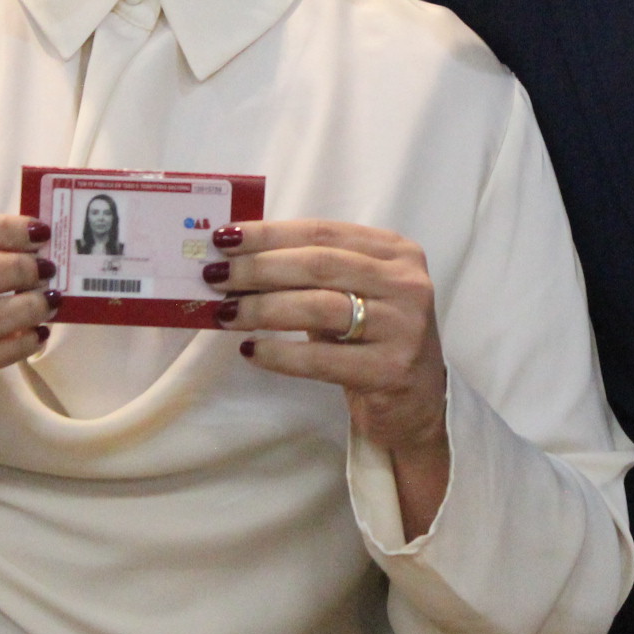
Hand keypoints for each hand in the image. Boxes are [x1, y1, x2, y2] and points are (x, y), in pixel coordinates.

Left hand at [206, 220, 450, 537]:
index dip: (270, 233)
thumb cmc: (372, 338)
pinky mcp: (391, 369)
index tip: (224, 237)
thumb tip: (237, 258)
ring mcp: (403, 326)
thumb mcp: (354, 293)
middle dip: (259, 267)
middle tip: (216, 275)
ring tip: (226, 313)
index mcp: (396, 251)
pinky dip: (280, 353)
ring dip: (263, 308)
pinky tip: (251, 350)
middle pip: (319, 264)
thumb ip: (311, 272)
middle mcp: (406, 282)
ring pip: (320, 306)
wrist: (417, 402)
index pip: (323, 232)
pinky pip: (322, 358)